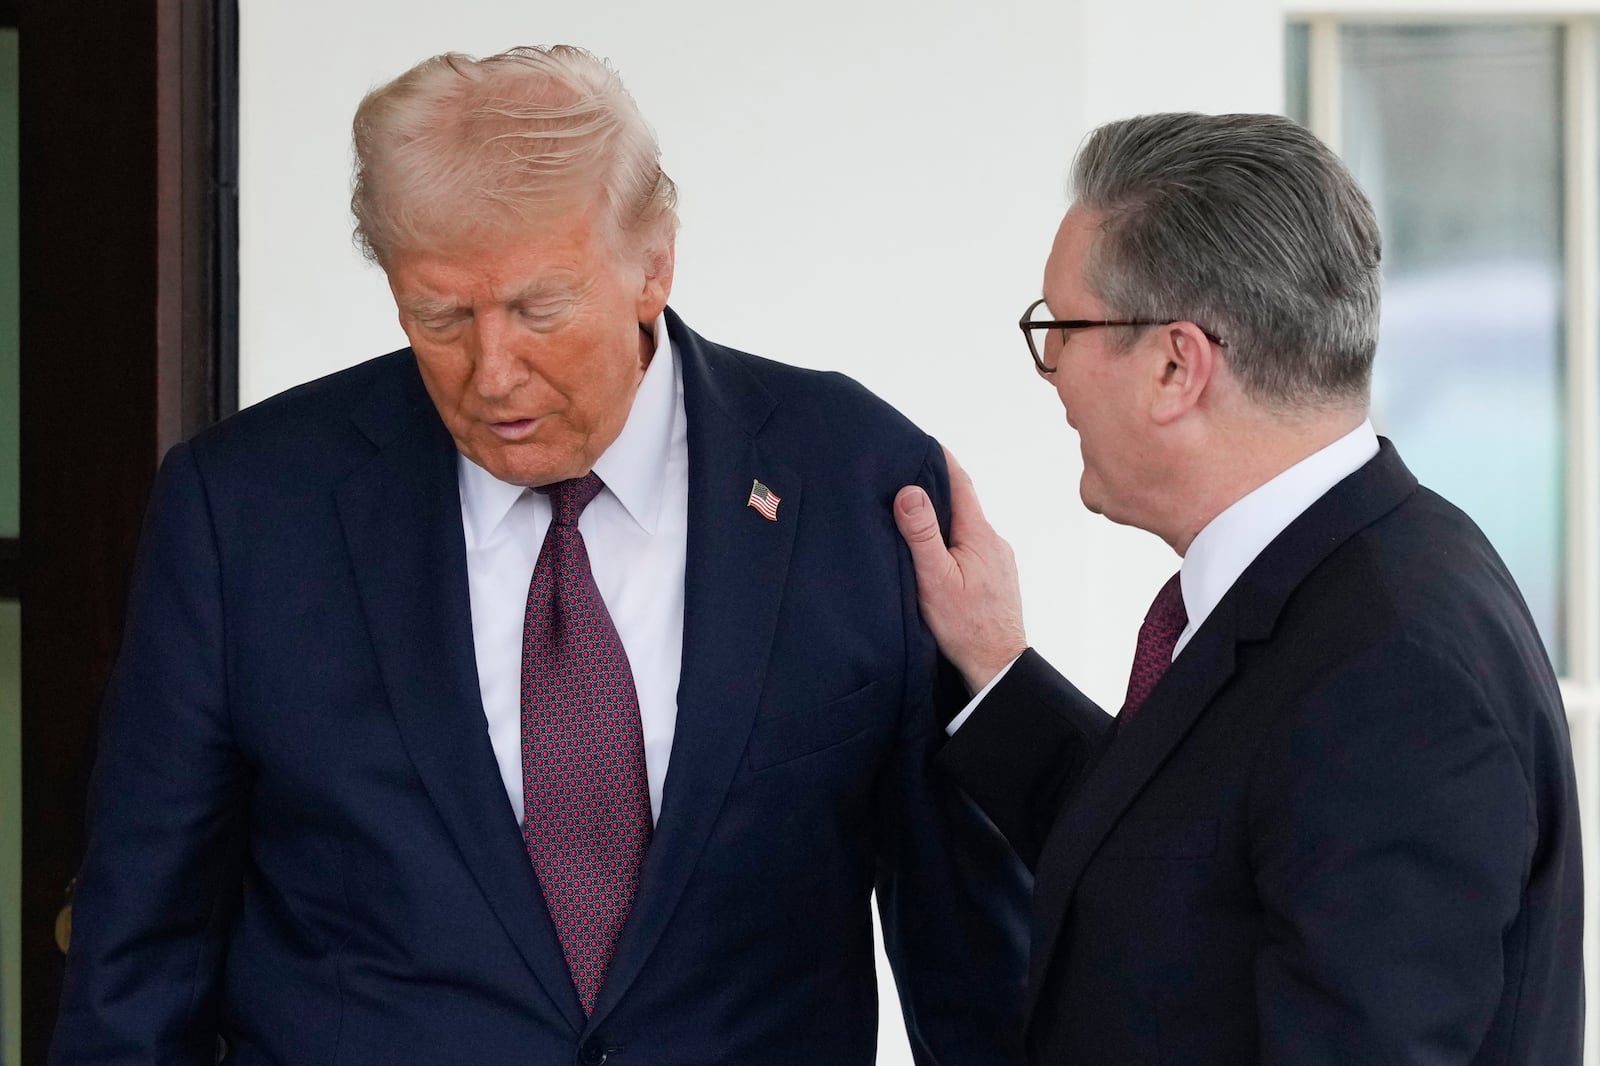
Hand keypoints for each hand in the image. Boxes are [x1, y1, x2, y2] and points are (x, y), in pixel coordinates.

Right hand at [894, 447, 1027, 692]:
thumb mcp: (935, 580)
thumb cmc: (965, 628)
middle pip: (961, 503)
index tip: (918, 441)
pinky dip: (950, 540)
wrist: (997, 668)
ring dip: (941, 517)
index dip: (939, 459)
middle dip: (935, 487)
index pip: (959, 483)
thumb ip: (922, 535)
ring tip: (911, 514)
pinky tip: (932, 552)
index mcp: (979, 535)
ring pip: (965, 527)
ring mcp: (996, 561)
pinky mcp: (993, 578)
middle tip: (903, 473)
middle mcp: (993, 542)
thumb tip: (910, 491)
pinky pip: (969, 547)